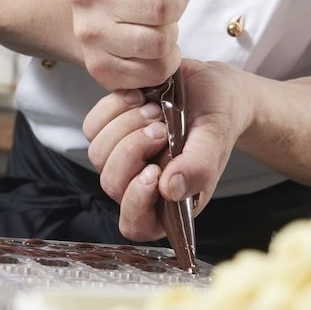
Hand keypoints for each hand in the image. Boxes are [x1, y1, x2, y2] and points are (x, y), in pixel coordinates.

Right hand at [69, 0, 195, 90]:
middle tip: (163, 5)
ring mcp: (89, 34)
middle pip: (162, 7)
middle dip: (174, 7)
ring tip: (158, 27)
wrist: (103, 18)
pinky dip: (163, 62)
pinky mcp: (99, 67)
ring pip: (158, 42)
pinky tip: (153, 50)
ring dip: (169, 36)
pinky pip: (153, 72)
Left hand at [82, 60, 253, 240]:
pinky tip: (140, 97)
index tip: (153, 171)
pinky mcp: (109, 132)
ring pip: (98, 155)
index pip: (136, 224)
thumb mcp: (215, 139)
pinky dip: (113, 109)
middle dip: (133, 151)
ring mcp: (122, 160)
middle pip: (112, 184)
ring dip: (126, 126)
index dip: (136, 202)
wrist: (209, 85)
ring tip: (156, 109)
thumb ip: (198, 167)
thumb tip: (170, 190)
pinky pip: (93, 127)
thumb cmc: (217, 118)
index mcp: (170, 202)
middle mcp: (141, 185)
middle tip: (161, 128)